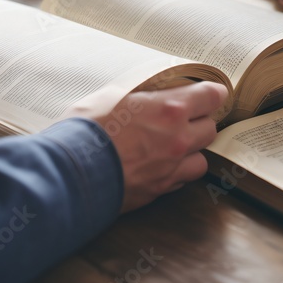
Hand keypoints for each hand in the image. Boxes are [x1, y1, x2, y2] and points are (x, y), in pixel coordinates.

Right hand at [66, 82, 228, 212]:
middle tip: (184, 119)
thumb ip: (139, 94)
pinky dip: (177, 172)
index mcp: (169, 109)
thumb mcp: (111, 96)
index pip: (212, 97)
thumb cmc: (85, 130)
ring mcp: (171, 167)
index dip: (212, 94)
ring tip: (174, 146)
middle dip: (200, 122)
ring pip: (201, 158)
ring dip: (192, 151)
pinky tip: (160, 166)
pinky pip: (182, 180)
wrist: (70, 173)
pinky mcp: (159, 190)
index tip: (209, 93)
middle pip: (210, 128)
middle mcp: (178, 139)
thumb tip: (148, 92)